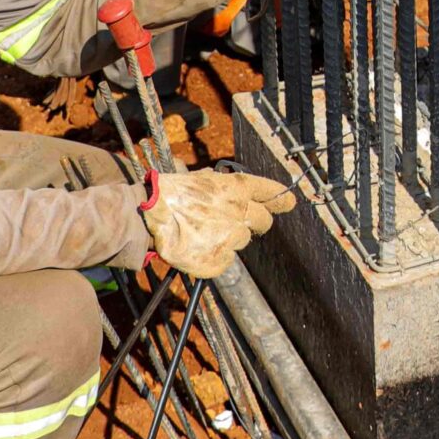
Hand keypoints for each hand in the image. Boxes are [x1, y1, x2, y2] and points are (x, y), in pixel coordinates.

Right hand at [140, 169, 297, 277]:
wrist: (148, 215)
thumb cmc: (172, 195)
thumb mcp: (203, 178)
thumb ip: (225, 186)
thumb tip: (238, 189)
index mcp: (236, 189)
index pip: (270, 192)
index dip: (281, 198)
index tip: (289, 201)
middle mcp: (239, 213)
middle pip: (264, 221)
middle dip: (259, 222)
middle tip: (243, 223)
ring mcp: (230, 238)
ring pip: (242, 240)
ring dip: (229, 237)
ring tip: (204, 231)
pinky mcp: (218, 260)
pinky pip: (225, 259)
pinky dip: (215, 255)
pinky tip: (197, 245)